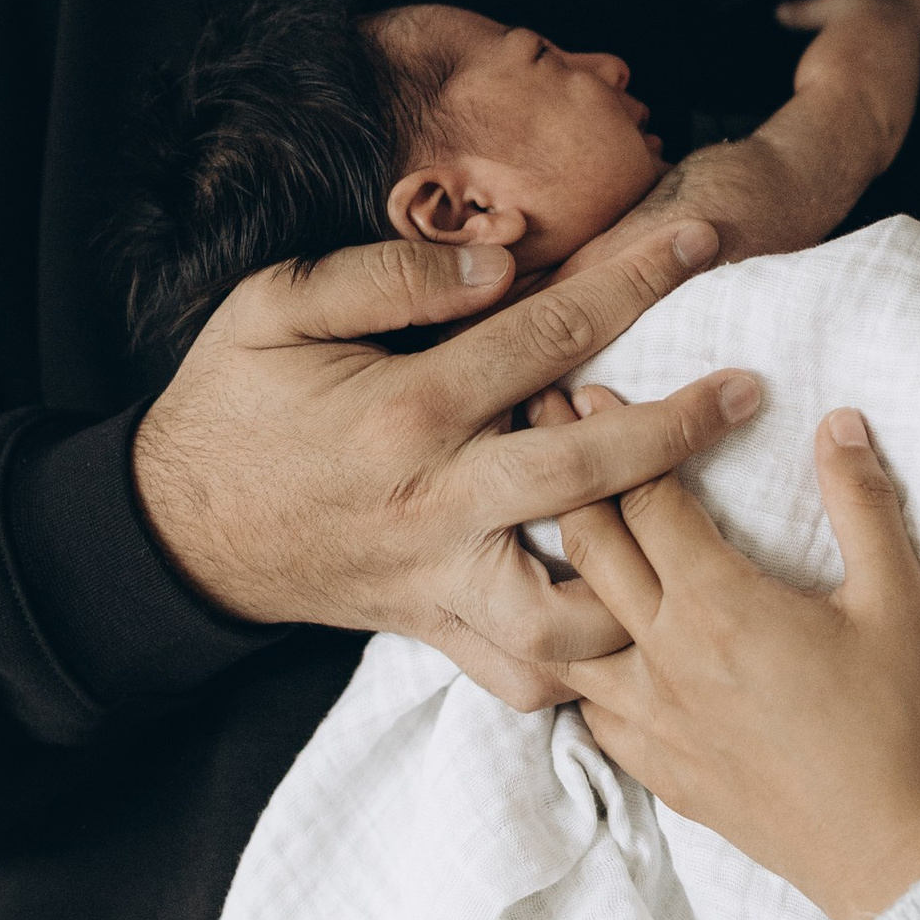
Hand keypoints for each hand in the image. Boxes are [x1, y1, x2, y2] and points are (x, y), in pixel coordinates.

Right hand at [131, 223, 761, 711]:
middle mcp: (434, 506)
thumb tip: (498, 263)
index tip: (702, 240)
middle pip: (586, 474)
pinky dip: (587, 667)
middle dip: (680, 429)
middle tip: (748, 389)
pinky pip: (525, 679)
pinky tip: (637, 620)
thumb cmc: (231, 405)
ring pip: (569, 619)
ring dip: (644, 579)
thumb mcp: (273, 307)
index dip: (632, 282)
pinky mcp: (435, 632)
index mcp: (404, 413)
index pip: (544, 336)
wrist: (171, 530)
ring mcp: (439, 583)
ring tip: (701, 530)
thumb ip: (386, 276)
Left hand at [560, 406, 919, 919]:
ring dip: (551, 566)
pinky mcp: (654, 765)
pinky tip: (569, 641)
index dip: (616, 436)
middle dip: (561, 474)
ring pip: (567, 626)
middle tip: (538, 421)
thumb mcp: (897, 601)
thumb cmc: (896, 724)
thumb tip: (841, 422)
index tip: (590, 390)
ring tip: (532, 522)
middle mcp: (667, 655)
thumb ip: (863, 503)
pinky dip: (569, 661)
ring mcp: (650, 716)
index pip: (646, 499)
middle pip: (589, 547)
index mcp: (720, 604)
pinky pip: (585, 703)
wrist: (882, 854)